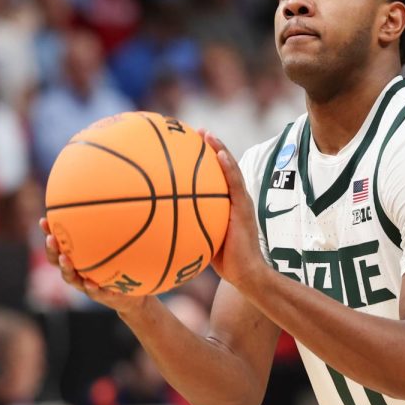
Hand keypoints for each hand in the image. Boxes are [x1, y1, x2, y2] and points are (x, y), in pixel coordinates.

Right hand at [38, 217, 148, 314]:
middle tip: (51, 238)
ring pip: (70, 278)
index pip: (58, 244)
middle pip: (57, 261)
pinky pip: (94, 292)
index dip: (48, 233)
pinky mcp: (99, 295)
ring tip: (65, 259)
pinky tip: (92, 283)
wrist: (132, 294)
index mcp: (76, 259)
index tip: (44, 220)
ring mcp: (85, 284)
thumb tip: (117, 203)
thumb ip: (113, 231)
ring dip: (66, 268)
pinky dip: (92, 288)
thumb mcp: (118, 247)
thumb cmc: (121, 267)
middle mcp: (76, 271)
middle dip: (52, 249)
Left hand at [201, 131, 264, 287]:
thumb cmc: (224, 261)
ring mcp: (242, 203)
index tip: (190, 144)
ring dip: (220, 149)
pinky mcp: (244, 209)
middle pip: (224, 167)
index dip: (206, 160)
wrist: (246, 274)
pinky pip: (236, 184)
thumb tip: (159, 224)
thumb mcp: (202, 239)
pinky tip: (220, 154)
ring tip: (208, 133)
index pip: (216, 178)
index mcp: (226, 205)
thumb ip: (189, 227)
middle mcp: (235, 200)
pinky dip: (229, 167)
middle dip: (212, 147)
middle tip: (198, 130)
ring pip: (231, 170)